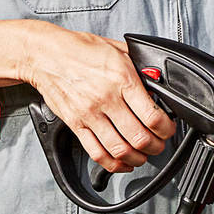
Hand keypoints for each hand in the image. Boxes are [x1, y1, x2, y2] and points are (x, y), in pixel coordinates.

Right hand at [11, 21, 179, 171]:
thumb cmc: (80, 49)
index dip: (166, 129)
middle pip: (139, 138)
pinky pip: (97, 153)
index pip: (152, 116)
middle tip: (158, 144)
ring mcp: (90, 114)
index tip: (167, 129)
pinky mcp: (76, 125)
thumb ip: (139, 66)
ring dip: (137, 158)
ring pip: (120, 150)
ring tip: (143, 155)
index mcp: (122, 79)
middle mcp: (106, 99)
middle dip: (155, 147)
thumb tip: (157, 81)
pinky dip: (114, 164)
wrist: (46, 55)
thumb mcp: (117, 48)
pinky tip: (122, 162)